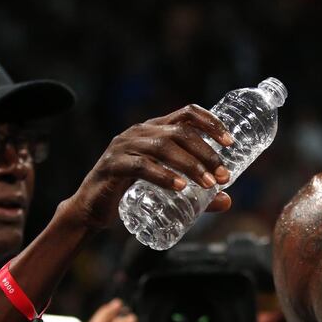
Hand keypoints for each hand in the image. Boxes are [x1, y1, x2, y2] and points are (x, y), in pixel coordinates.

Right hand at [60, 104, 232, 229]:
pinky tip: (179, 186)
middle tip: (223, 176)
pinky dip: (163, 175)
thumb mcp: (167, 187)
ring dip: (190, 165)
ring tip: (208, 184)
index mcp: (156, 128)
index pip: (187, 113)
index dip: (211, 123)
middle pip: (180, 132)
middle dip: (206, 153)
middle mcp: (141, 131)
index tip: (230, 142)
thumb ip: (197, 194)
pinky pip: (141, 166)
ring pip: (163, 147)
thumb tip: (228, 201)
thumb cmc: (132, 191)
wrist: (91, 208)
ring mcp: (124, 146)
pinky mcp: (113, 165)